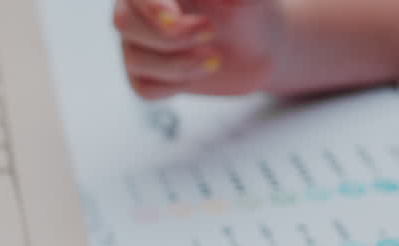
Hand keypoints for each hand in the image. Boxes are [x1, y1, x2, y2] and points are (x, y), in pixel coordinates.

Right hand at [111, 0, 398, 98]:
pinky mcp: (155, 73)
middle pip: (122, 24)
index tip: (187, 19)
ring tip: (213, 56)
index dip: (151, 8)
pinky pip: (141, 85)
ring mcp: (147, 41)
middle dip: (167, 38)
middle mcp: (148, 7)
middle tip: (207, 37)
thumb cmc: (260, 8)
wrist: (277, 41)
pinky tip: (203, 73)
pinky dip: (170, 84)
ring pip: (133, 57)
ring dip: (176, 65)